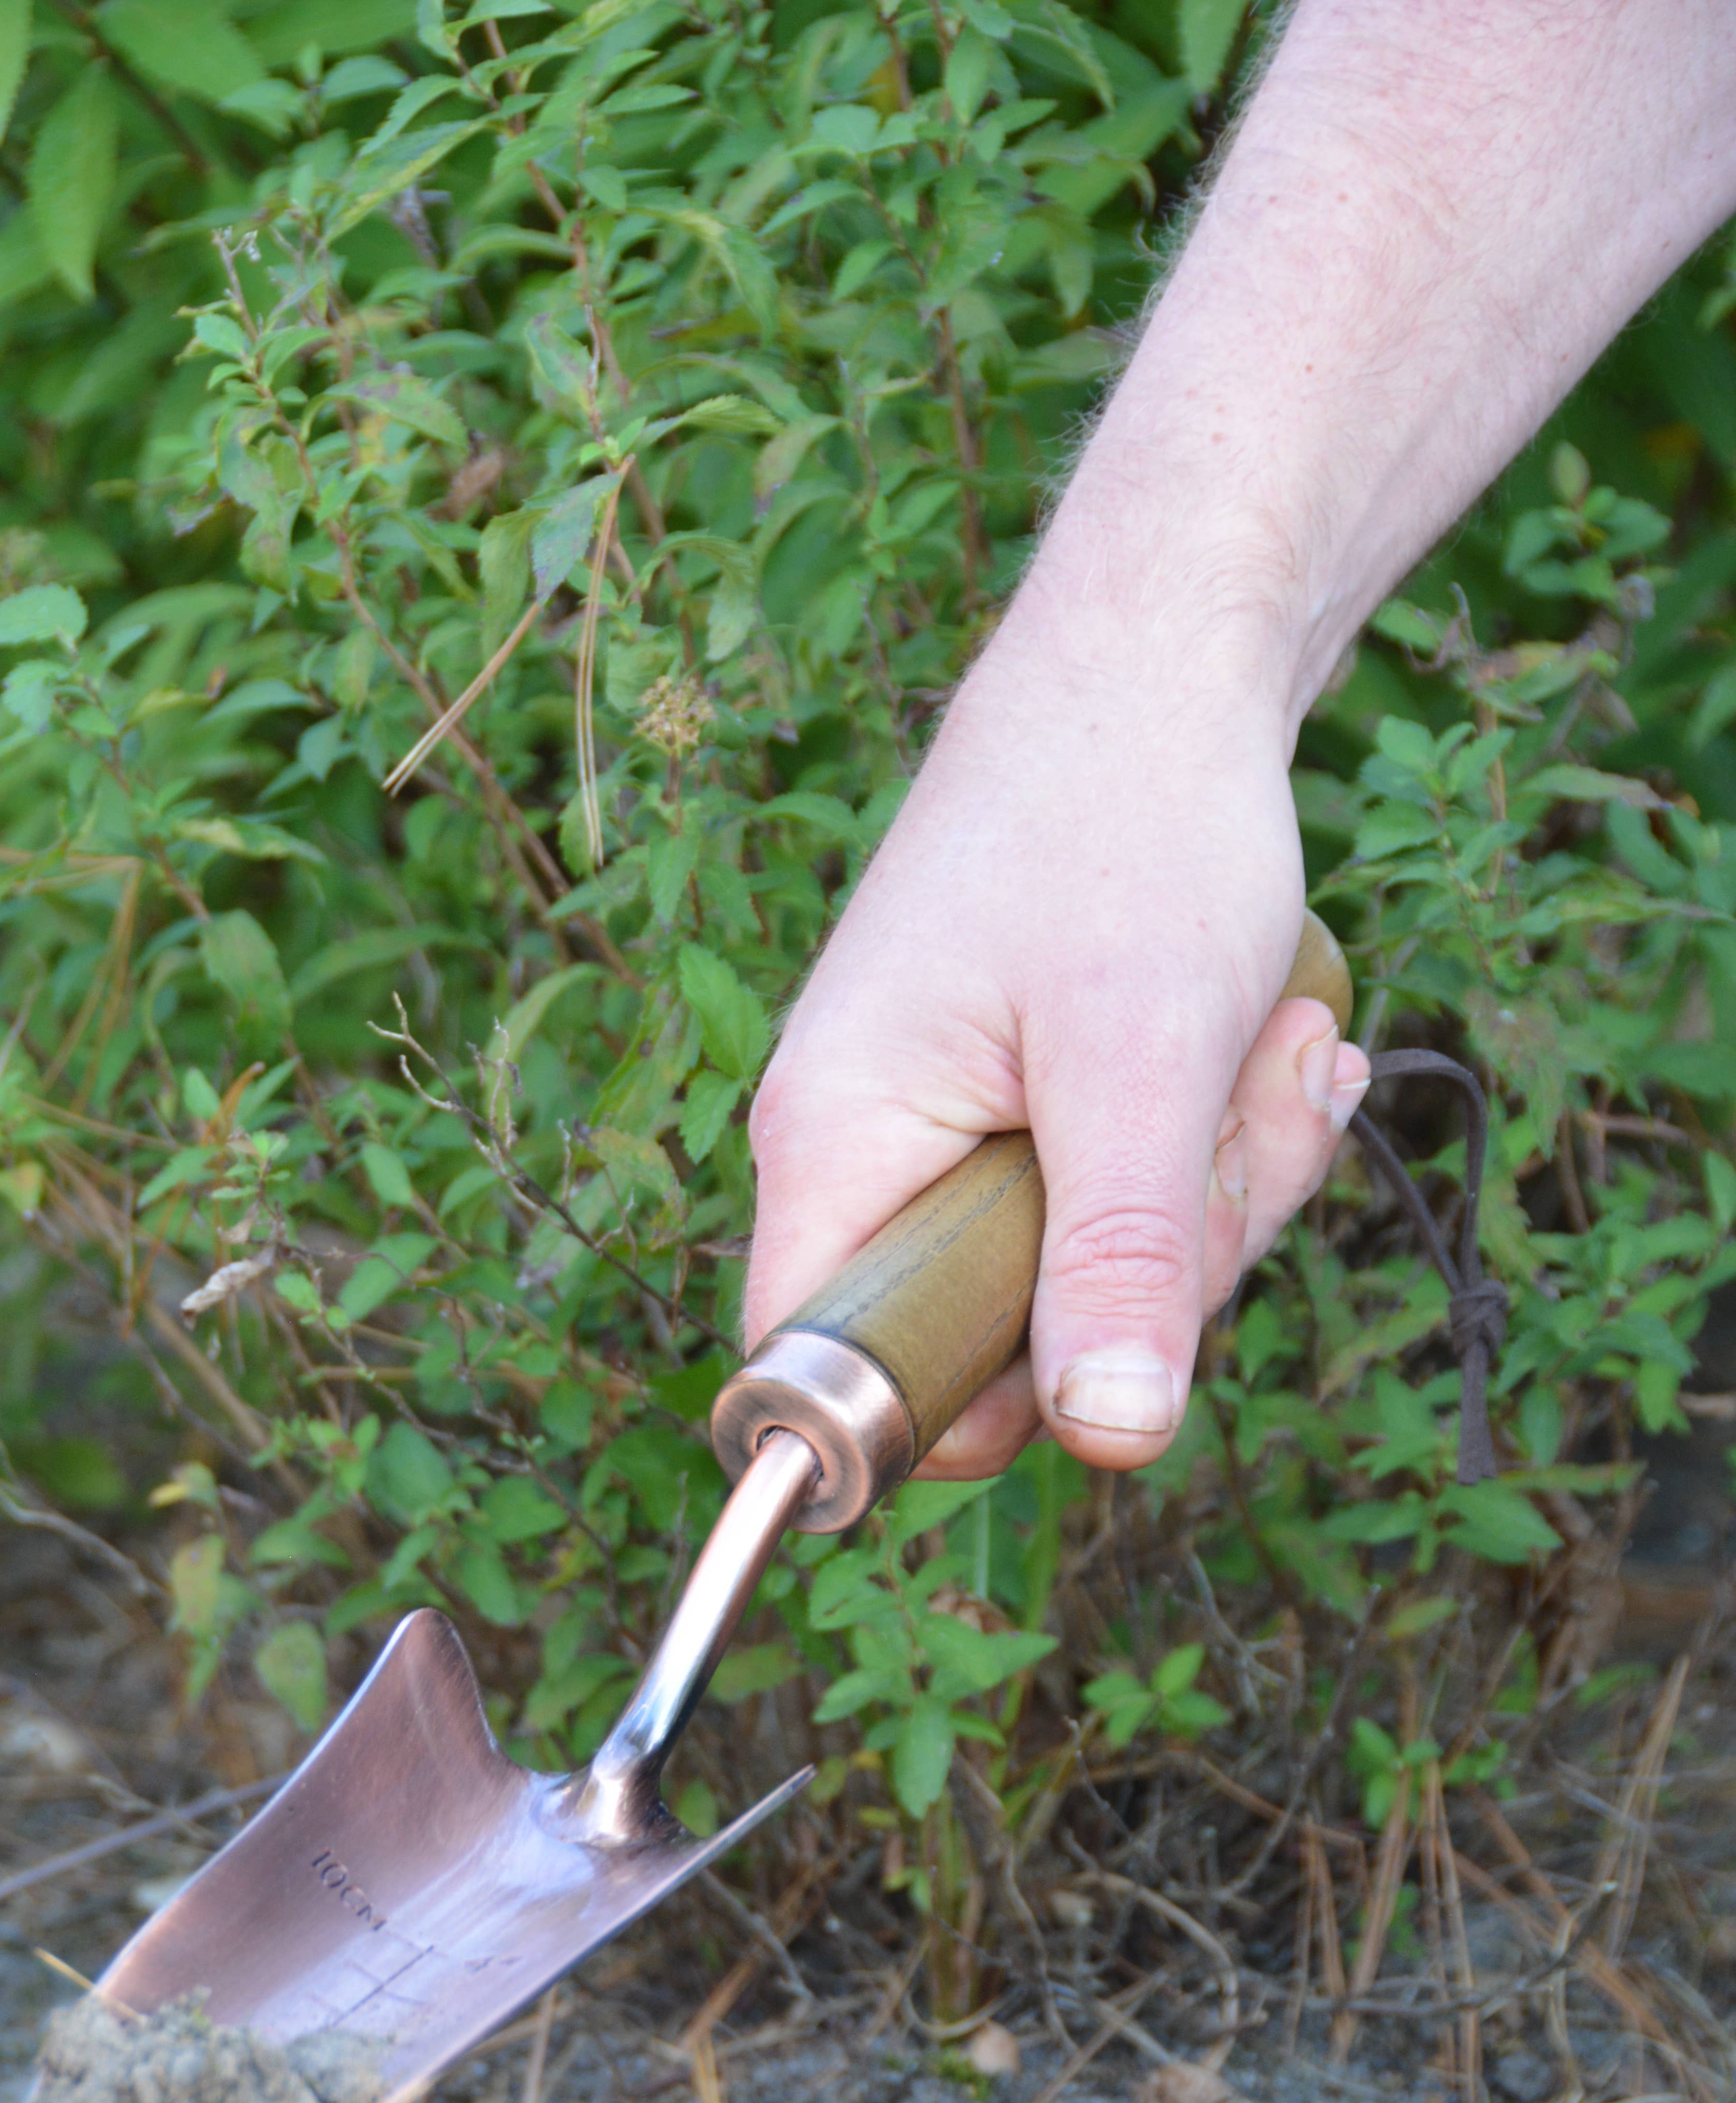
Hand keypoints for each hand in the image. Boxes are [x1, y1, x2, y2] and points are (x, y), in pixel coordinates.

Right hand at [744, 602, 1371, 1478]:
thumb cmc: (1128, 824)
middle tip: (1232, 1117)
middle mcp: (865, 1151)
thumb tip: (1112, 1440)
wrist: (1161, 662)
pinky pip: (1127, 1200)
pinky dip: (1218, 1138)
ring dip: (1220, 1183)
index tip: (1103, 1357)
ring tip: (1269, 1041)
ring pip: (1091, 1275)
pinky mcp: (1023, 1106)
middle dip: (1164, 1259)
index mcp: (835, 1145)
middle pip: (1001, 1341)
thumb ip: (1122, 1258)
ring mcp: (947, 1129)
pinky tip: (1270, 1038)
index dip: (958, 1414)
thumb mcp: (1143, 1060)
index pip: (831, 1377)